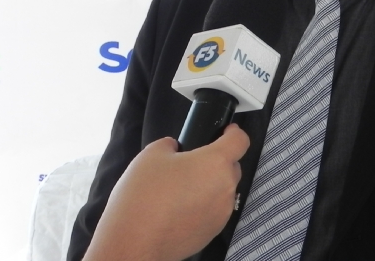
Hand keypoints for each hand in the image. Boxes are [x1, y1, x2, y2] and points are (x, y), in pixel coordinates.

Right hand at [83, 124, 249, 260]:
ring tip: (181, 188)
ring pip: (222, 190)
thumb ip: (170, 145)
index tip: (226, 132)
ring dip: (209, 185)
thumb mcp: (151, 155)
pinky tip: (179, 208)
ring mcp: (221, 213)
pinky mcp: (212, 232)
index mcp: (215, 163)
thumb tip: (175, 149)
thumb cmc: (143, 198)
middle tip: (191, 163)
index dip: (233, 132)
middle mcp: (225, 188)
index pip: (240, 140)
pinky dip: (203, 206)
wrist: (134, 243)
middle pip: (231, 167)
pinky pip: (214, 211)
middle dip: (216, 162)